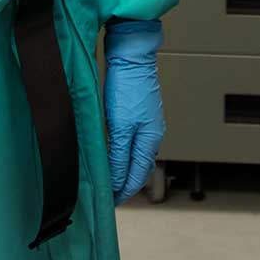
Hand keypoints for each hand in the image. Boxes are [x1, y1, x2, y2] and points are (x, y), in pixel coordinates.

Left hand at [103, 19, 165, 202]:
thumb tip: (117, 181)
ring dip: (124, 171)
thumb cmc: (127, 87)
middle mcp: (153, 135)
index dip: (123, 192)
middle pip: (139, 169)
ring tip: (108, 179)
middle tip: (106, 195)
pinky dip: (124, 156)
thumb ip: (119, 156)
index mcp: (150, 141)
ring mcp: (148, 124)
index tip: (109, 203)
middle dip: (124, 185)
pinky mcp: (141, 115)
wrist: (131, 56)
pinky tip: (113, 155)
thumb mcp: (120, 127)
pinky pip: (134, 144)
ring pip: (137, 157)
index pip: (138, 177)